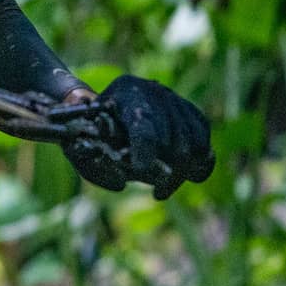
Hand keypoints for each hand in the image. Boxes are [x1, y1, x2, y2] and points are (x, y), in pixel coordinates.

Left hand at [65, 75, 214, 198]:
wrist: (107, 107)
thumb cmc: (89, 131)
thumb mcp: (80, 145)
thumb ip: (94, 165)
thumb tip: (122, 184)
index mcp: (125, 92)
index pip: (143, 126)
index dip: (145, 151)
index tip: (141, 171)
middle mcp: (156, 92)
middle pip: (173, 142)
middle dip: (166, 173)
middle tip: (158, 192)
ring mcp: (177, 102)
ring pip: (194, 147)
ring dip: (182, 174)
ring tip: (164, 187)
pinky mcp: (194, 115)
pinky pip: (204, 146)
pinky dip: (197, 167)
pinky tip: (183, 175)